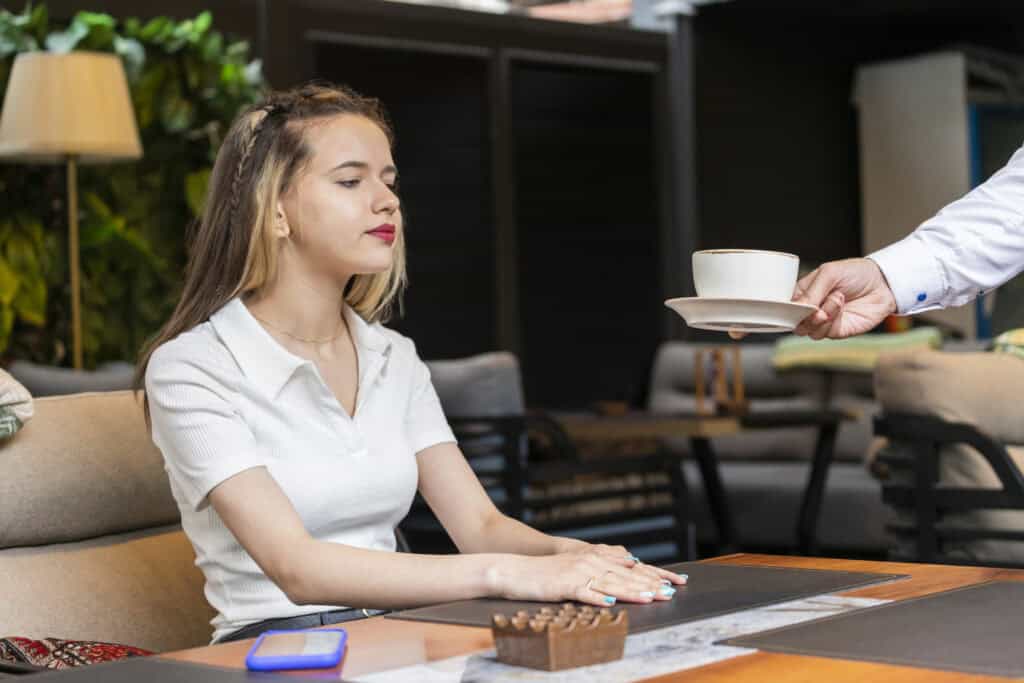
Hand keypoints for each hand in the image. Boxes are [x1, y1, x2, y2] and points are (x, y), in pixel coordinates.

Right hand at [488, 546, 686, 606]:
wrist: (514, 570)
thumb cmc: (546, 573)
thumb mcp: (577, 565)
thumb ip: (602, 564)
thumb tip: (630, 562)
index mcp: (595, 557)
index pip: (631, 567)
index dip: (654, 573)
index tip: (676, 581)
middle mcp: (589, 562)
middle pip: (626, 574)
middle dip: (651, 583)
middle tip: (672, 591)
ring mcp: (577, 573)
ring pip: (610, 583)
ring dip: (632, 591)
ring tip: (651, 597)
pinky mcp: (563, 585)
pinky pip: (584, 593)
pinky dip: (599, 598)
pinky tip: (611, 604)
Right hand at [729, 258, 896, 340]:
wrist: (883, 283)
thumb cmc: (853, 272)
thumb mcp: (827, 273)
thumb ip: (810, 292)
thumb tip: (799, 309)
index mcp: (797, 294)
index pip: (772, 309)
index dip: (755, 320)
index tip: (737, 329)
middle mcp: (805, 311)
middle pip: (786, 323)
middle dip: (793, 318)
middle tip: (809, 308)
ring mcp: (819, 323)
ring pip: (805, 329)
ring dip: (819, 314)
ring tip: (835, 298)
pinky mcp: (835, 332)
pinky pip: (824, 331)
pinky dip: (831, 317)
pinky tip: (840, 302)